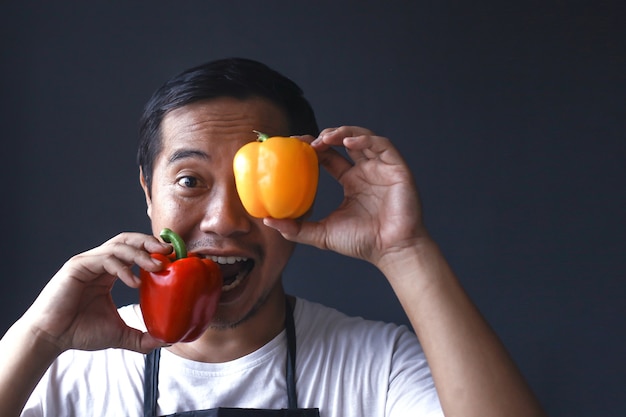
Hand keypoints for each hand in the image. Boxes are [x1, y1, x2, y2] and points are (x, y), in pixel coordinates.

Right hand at [23, 233, 170, 353]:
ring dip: (141, 253)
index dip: (153, 250)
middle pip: (128, 240)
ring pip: (119, 246)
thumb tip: (167, 341)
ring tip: (157, 266)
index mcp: (109, 271)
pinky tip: (135, 282)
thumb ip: (142, 337)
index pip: (134, 250)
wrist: (52, 338)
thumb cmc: (80, 332)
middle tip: (169, 251)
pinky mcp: (77, 266)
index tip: (173, 258)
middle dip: (150, 242)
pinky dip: (123, 267)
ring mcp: (88, 262)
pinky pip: (105, 259)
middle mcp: (99, 262)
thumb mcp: (119, 334)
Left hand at [264, 126, 427, 267]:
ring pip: (363, 138)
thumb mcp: (321, 234)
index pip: (330, 157)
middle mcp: (366, 172)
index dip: (314, 147)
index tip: (294, 144)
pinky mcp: (397, 169)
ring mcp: (382, 169)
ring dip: (343, 132)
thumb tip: (267, 220)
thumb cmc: (362, 243)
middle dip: (326, 136)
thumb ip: (296, 228)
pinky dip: (365, 139)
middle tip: (308, 142)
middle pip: (345, 142)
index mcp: (352, 182)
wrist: (391, 251)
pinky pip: (382, 145)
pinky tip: (348, 143)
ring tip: (325, 138)